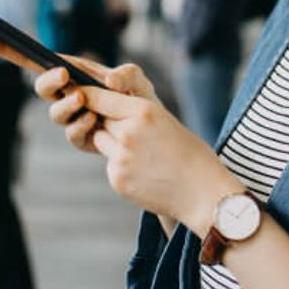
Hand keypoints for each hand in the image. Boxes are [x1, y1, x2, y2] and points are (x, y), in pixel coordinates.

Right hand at [39, 58, 156, 153]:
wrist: (150, 131)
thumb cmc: (139, 99)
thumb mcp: (137, 81)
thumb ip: (126, 75)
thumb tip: (109, 80)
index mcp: (78, 76)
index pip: (53, 65)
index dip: (37, 60)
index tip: (55, 64)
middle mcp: (70, 96)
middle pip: (44, 89)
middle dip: (49, 81)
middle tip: (63, 76)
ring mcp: (74, 118)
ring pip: (56, 113)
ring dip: (66, 104)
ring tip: (81, 98)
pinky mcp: (81, 138)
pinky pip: (71, 133)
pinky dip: (79, 125)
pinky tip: (92, 119)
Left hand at [85, 87, 241, 234]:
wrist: (204, 193)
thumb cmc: (190, 153)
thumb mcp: (164, 119)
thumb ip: (133, 112)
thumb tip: (102, 106)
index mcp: (143, 111)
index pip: (98, 97)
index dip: (90, 96)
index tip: (84, 95)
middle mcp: (128, 132)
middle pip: (99, 119)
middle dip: (109, 122)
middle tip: (132, 131)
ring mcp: (121, 158)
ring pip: (101, 141)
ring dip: (112, 143)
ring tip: (143, 153)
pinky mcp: (118, 179)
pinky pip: (110, 165)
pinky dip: (121, 166)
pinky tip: (146, 172)